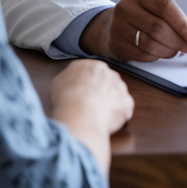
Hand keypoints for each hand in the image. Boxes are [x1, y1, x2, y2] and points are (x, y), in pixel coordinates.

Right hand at [50, 59, 133, 173]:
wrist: (80, 114)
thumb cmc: (68, 98)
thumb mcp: (59, 81)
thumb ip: (70, 77)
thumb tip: (72, 81)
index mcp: (94, 66)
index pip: (94, 73)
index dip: (89, 85)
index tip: (85, 94)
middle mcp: (110, 73)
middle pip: (107, 82)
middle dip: (101, 93)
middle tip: (91, 105)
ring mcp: (121, 88)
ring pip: (117, 95)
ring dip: (110, 104)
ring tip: (98, 115)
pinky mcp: (127, 103)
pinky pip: (124, 109)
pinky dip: (118, 116)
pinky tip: (107, 121)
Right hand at [79, 0, 186, 61]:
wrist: (111, 27)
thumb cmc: (140, 17)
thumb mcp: (156, 9)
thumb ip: (177, 16)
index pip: (165, 6)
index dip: (183, 24)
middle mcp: (126, 7)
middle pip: (158, 27)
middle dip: (178, 41)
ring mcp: (118, 26)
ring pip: (151, 44)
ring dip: (168, 51)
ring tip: (175, 50)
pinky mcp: (116, 43)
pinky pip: (143, 54)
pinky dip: (156, 56)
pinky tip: (160, 52)